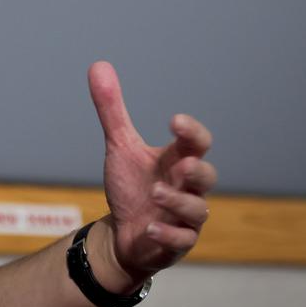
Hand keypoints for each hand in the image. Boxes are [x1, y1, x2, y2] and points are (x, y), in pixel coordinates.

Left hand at [88, 61, 215, 280]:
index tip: (175, 121)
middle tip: (183, 164)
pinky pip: (181, 239)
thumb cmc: (132, 186)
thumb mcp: (120, 146)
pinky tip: (150, 227)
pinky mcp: (176, 241)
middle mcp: (186, 187)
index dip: (191, 132)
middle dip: (198, 170)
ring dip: (179, 201)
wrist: (125, 233)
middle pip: (207, 176)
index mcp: (176, 160)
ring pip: (197, 209)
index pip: (197, 143)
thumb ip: (112, 110)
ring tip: (156, 193)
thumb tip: (98, 65)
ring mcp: (184, 216)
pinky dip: (168, 233)